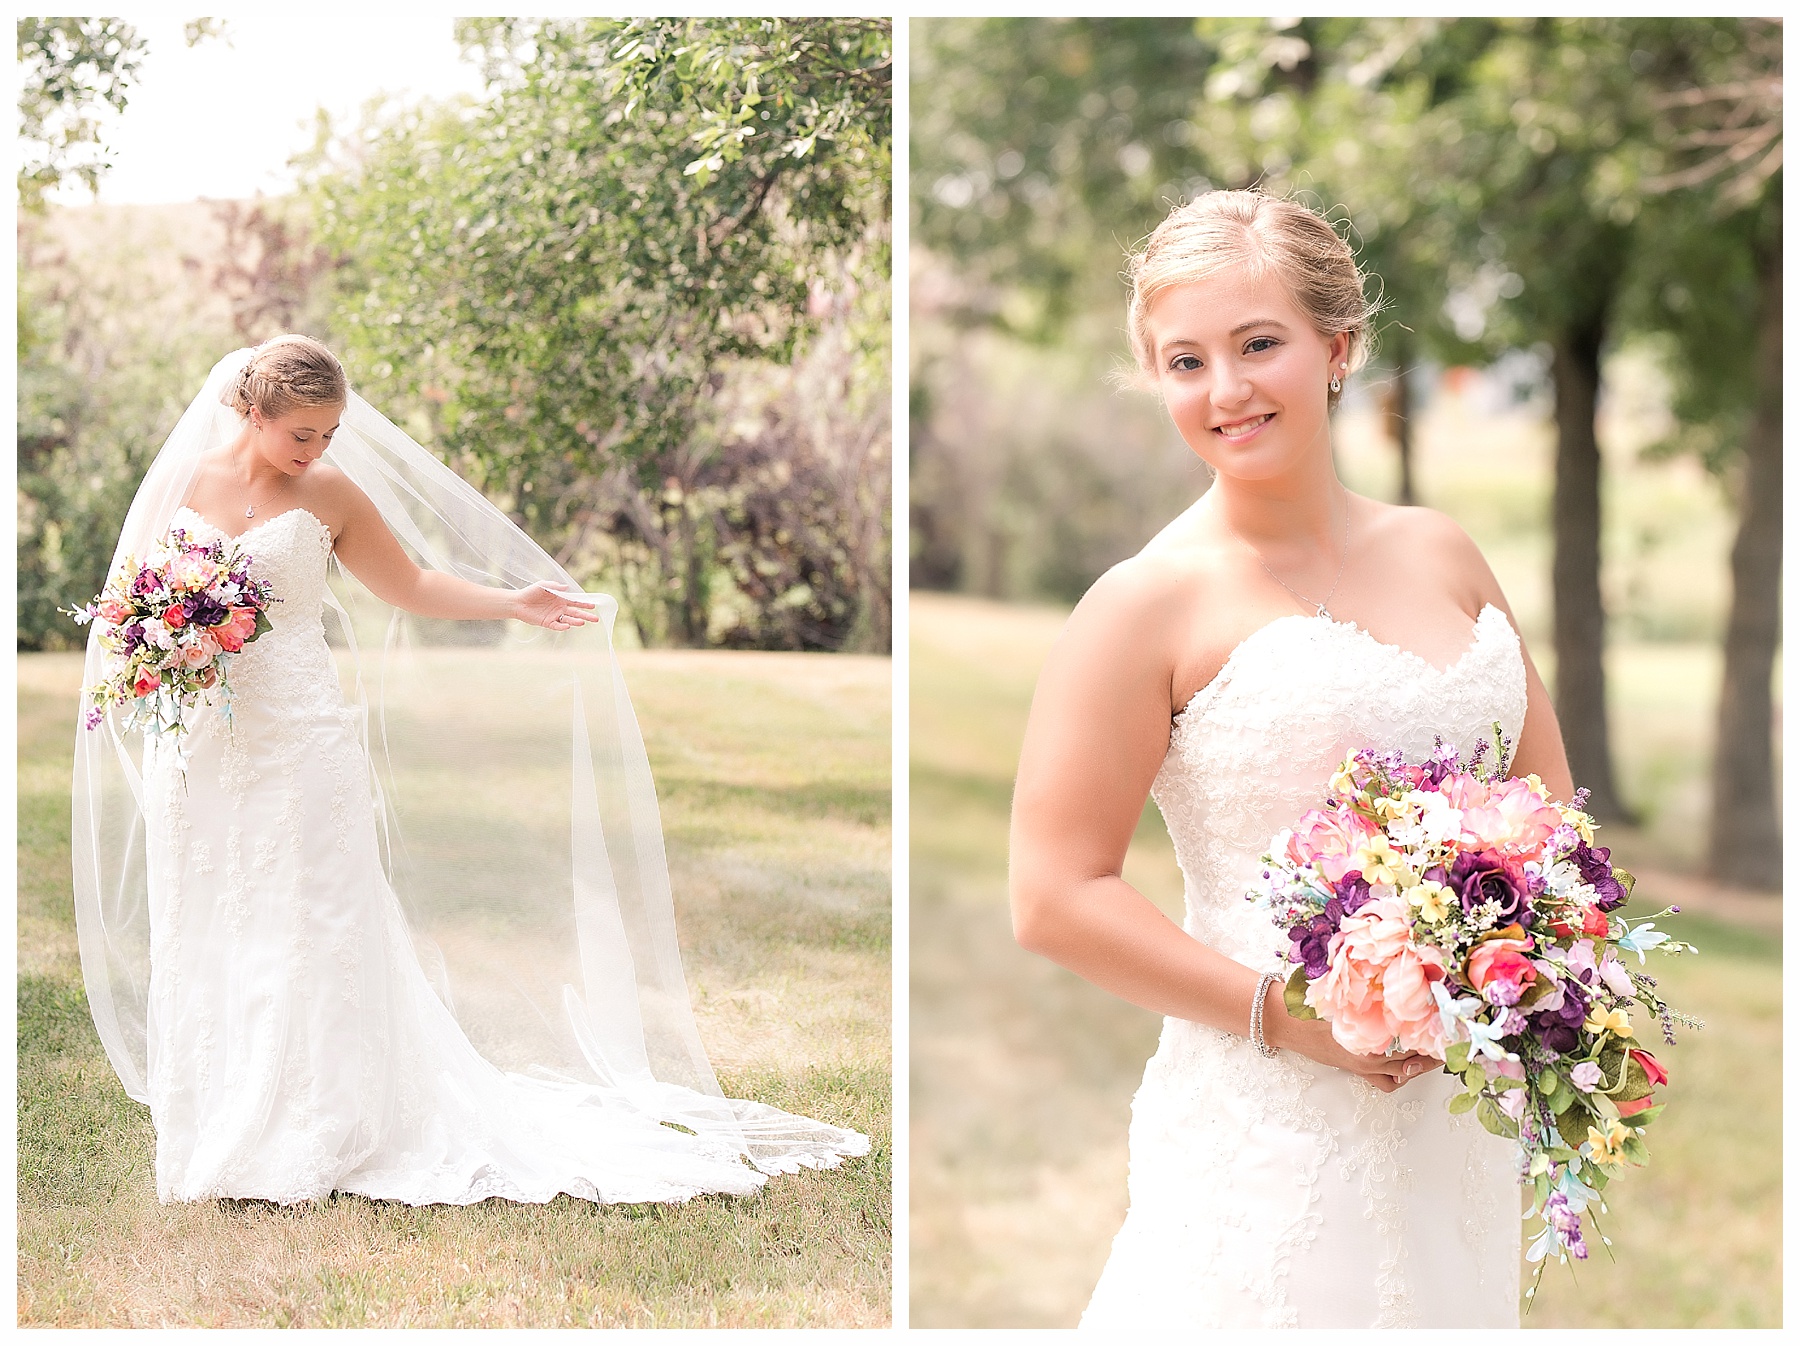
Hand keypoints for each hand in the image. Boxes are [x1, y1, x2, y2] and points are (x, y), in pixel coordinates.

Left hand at [515, 581, 600, 630]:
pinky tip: (568, 625)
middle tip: (596, 619)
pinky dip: (563, 626)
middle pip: (576, 612)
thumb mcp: (542, 585)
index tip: (593, 605)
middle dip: (586, 615)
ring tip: (583, 622)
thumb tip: (567, 587)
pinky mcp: (547, 623)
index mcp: (561, 599)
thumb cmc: (530, 592)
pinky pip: (557, 625)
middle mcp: (560, 608)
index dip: (584, 603)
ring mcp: (554, 616)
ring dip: (576, 621)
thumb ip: (554, 586)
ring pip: (569, 619)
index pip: (576, 602)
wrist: (518, 602)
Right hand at [1263, 989, 1435, 1092]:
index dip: (1434, 1035)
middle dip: (1434, 1052)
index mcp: (1371, 1034)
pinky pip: (1387, 1081)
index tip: (1451, 1028)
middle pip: (1415, 1059)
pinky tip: (1404, 1064)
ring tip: (1434, 1054)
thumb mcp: (1346, 995)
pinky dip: (1399, 1075)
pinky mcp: (1359, 1070)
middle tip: (1451, 1042)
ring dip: (1420, 1066)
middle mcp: (1371, 1054)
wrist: (1287, 1022)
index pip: (1414, 1039)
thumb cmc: (1315, 1005)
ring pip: (1404, 1073)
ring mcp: (1365, 1065)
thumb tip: (1399, 976)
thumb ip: (1372, 993)